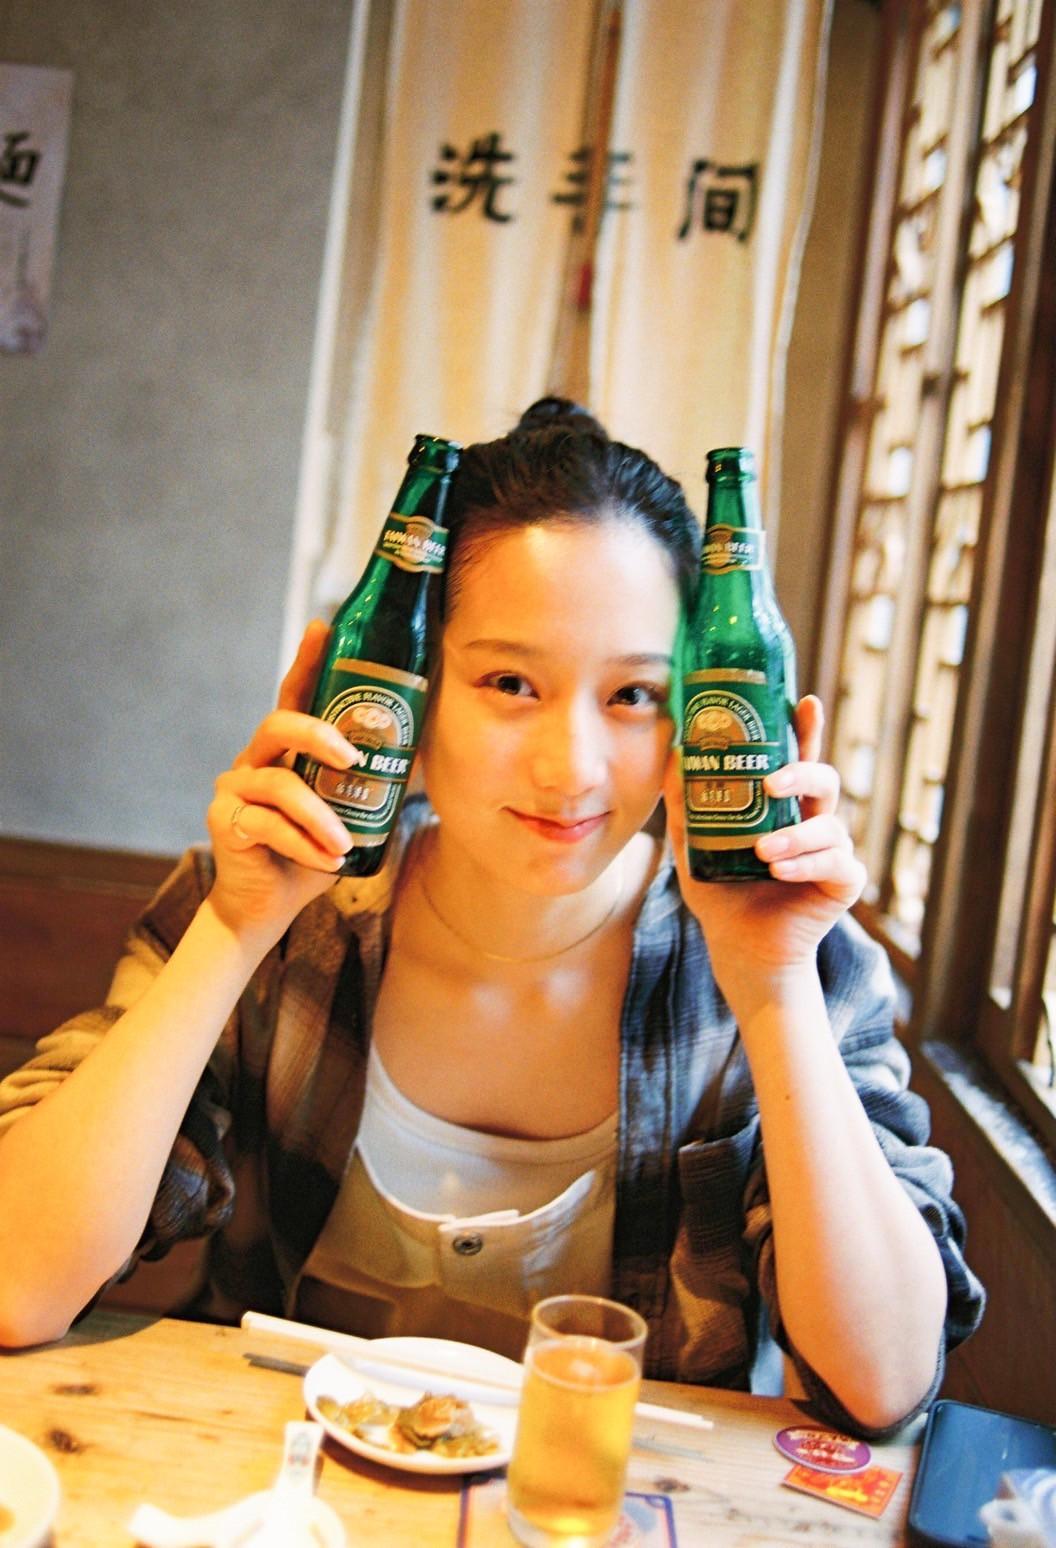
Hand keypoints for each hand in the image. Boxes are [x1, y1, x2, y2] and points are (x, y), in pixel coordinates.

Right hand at [206, 621, 354, 940]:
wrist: (268, 904)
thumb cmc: (311, 853)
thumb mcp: (344, 815)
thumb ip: (362, 786)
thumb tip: (414, 758)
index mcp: (285, 749)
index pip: (294, 695)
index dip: (307, 661)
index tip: (324, 628)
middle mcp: (255, 758)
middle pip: (277, 723)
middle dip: (318, 735)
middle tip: (353, 759)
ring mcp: (234, 788)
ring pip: (280, 785)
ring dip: (320, 817)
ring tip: (343, 844)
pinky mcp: (225, 821)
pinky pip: (268, 826)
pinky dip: (303, 845)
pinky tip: (324, 862)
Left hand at [663, 695, 865, 1005]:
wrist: (739, 951)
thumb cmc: (723, 895)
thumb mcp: (694, 847)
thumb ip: (685, 808)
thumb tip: (672, 758)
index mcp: (783, 806)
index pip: (798, 758)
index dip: (805, 729)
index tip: (805, 701)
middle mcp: (812, 821)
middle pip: (824, 779)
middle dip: (802, 773)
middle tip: (772, 782)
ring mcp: (832, 851)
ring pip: (829, 826)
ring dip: (796, 835)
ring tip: (764, 850)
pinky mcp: (842, 883)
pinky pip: (836, 863)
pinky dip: (805, 863)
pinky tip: (779, 870)